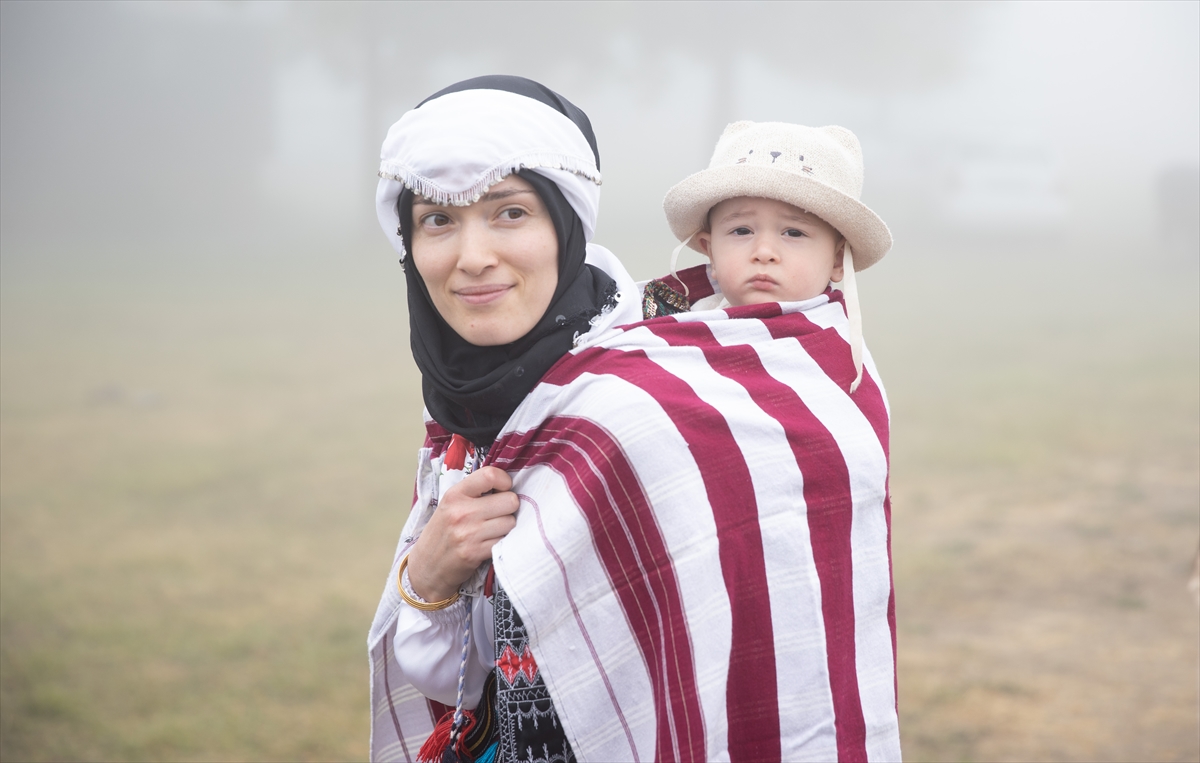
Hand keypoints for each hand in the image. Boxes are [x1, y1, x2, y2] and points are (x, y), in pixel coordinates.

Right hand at [406, 466, 518, 601]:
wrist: (426, 566)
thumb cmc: (443, 532)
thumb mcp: (450, 504)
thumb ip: (475, 491)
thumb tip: (509, 484)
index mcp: (455, 494)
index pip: (490, 475)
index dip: (505, 481)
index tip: (503, 490)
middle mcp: (461, 512)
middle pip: (510, 501)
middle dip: (509, 508)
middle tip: (498, 514)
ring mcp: (468, 533)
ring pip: (511, 522)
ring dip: (506, 527)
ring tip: (492, 530)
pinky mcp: (475, 553)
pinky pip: (504, 541)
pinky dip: (502, 543)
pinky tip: (489, 543)